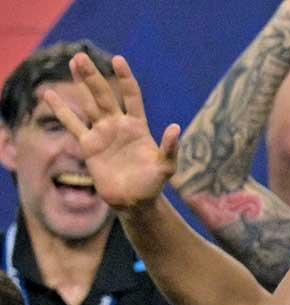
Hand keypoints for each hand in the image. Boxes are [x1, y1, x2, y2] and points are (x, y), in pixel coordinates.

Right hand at [42, 55, 178, 209]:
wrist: (134, 201)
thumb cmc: (153, 184)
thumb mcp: (166, 167)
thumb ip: (169, 148)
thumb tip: (176, 127)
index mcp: (138, 126)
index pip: (131, 96)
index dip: (125, 79)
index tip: (118, 60)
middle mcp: (118, 125)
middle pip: (104, 95)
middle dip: (93, 76)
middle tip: (81, 55)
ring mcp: (102, 133)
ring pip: (88, 103)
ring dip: (80, 85)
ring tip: (72, 62)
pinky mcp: (89, 145)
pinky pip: (72, 124)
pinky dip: (61, 110)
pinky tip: (49, 95)